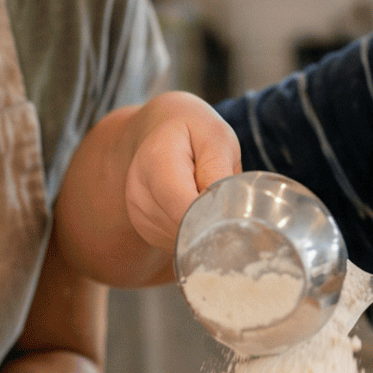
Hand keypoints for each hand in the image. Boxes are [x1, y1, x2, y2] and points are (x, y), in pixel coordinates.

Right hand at [124, 92, 241, 252]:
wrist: (162, 129)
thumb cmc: (196, 131)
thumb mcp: (216, 139)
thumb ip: (219, 173)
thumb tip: (226, 212)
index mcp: (156, 161)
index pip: (182, 206)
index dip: (212, 216)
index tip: (235, 211)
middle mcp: (138, 190)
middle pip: (182, 226)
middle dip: (211, 222)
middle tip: (226, 198)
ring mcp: (137, 212)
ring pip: (180, 239)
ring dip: (202, 228)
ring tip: (206, 197)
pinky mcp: (144, 227)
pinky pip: (175, 243)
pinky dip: (192, 232)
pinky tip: (196, 208)